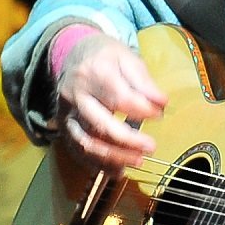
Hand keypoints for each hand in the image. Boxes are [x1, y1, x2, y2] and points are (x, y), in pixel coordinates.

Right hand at [50, 29, 164, 175]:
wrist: (72, 54)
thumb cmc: (104, 57)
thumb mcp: (126, 57)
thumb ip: (144, 81)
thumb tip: (161, 103)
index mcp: (93, 72)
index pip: (119, 97)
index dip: (142, 110)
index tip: (159, 115)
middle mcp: (75, 94)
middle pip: (99, 124)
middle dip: (128, 140)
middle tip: (151, 146)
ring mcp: (66, 113)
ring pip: (86, 142)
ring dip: (113, 157)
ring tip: (138, 161)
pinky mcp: (63, 127)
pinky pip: (77, 151)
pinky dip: (97, 165)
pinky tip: (117, 170)